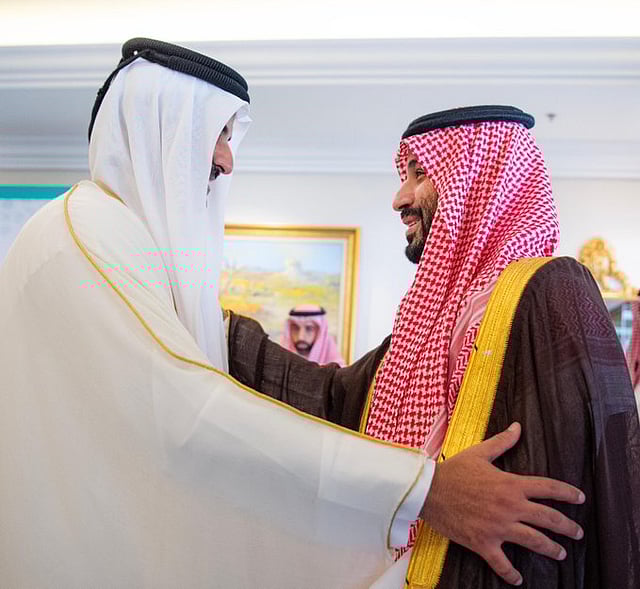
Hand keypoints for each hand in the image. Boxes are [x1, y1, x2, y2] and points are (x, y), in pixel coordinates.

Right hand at [420, 422, 584, 585]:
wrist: (428, 491)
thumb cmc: (453, 471)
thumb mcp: (479, 453)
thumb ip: (502, 442)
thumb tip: (517, 427)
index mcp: (510, 484)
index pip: (548, 488)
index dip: (567, 493)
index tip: (580, 498)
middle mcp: (509, 507)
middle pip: (548, 518)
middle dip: (568, 527)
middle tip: (577, 532)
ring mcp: (498, 527)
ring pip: (534, 541)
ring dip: (551, 549)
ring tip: (561, 554)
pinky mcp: (483, 543)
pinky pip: (502, 563)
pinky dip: (512, 574)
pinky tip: (519, 579)